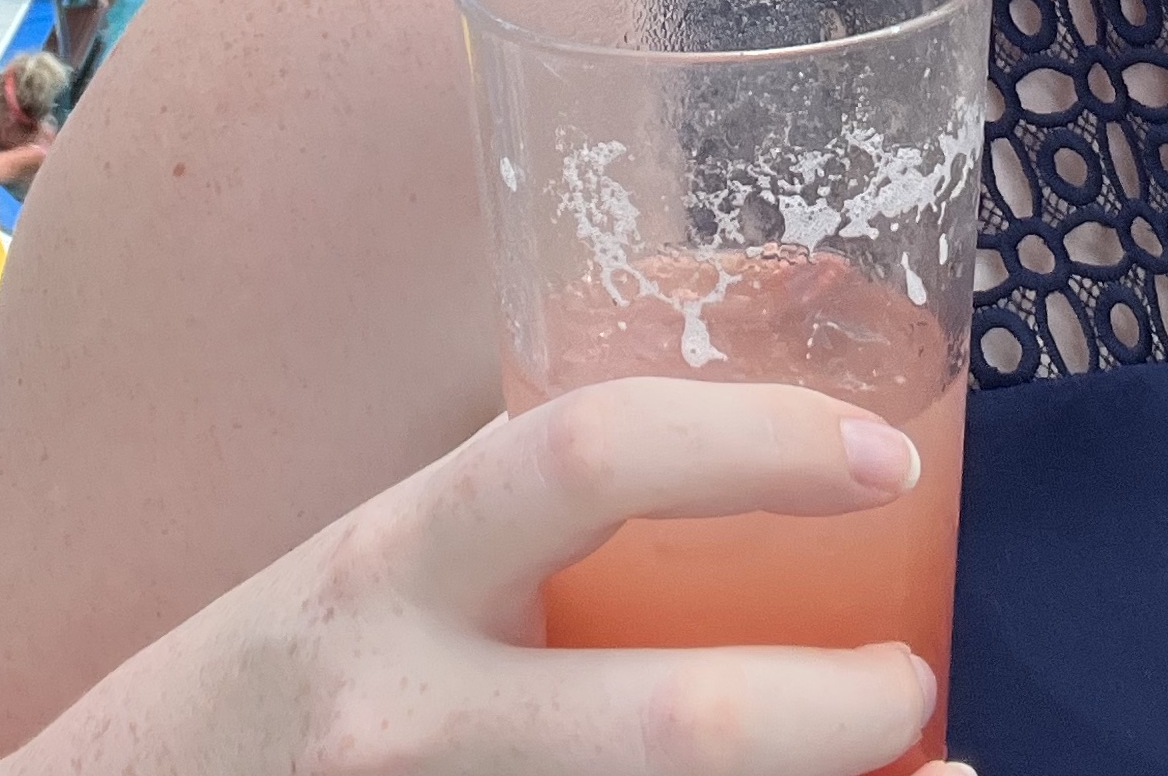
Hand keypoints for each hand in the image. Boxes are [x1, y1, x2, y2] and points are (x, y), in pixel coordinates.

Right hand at [30, 375, 951, 775]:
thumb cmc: (251, 698)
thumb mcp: (363, 576)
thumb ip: (510, 532)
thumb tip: (732, 478)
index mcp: (387, 570)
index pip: (587, 457)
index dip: (755, 444)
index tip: (886, 456)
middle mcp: (406, 717)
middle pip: (675, 722)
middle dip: (841, 716)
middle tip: (916, 683)